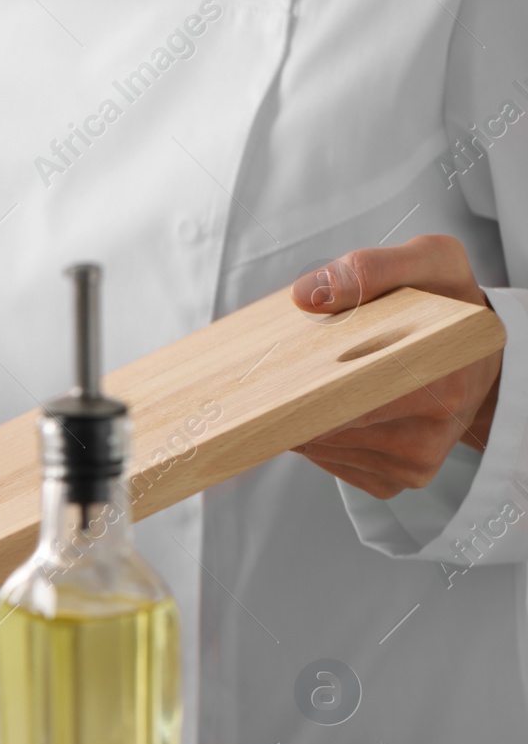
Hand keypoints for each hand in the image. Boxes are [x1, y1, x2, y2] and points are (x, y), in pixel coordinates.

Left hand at [290, 234, 500, 498]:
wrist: (474, 354)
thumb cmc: (447, 303)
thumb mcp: (429, 262)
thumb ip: (371, 269)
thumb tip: (305, 297)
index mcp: (443, 381)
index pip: (348, 395)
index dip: (302, 386)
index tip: (270, 374)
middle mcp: (431, 433)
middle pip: (325, 426)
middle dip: (291, 399)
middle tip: (270, 371)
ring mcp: (412, 465)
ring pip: (319, 446)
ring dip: (299, 415)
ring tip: (306, 382)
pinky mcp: (393, 482)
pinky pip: (329, 462)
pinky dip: (314, 435)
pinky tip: (326, 407)